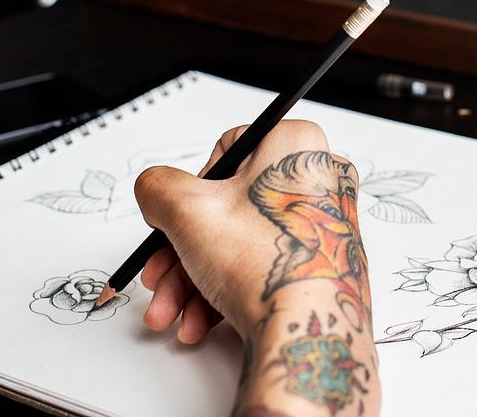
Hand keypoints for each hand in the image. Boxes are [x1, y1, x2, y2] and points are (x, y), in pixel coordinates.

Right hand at [135, 119, 380, 415]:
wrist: (307, 331)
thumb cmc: (267, 263)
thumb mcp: (189, 211)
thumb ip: (158, 188)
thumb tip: (155, 189)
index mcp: (295, 145)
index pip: (225, 154)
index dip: (192, 192)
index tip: (175, 221)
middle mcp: (316, 180)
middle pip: (226, 208)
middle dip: (181, 251)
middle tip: (161, 279)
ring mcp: (322, 224)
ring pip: (238, 242)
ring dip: (194, 279)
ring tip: (173, 312)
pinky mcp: (320, 263)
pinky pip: (260, 266)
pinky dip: (225, 289)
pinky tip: (200, 321)